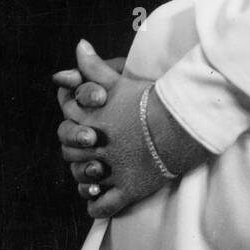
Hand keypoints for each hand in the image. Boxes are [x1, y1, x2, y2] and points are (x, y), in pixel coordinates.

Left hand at [56, 41, 208, 217]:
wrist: (184, 122)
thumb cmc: (152, 99)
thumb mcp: (120, 80)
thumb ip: (94, 66)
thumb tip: (79, 44)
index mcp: (92, 121)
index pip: (65, 126)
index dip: (71, 126)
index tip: (83, 128)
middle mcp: (97, 147)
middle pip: (71, 153)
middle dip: (75, 152)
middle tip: (88, 152)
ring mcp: (112, 170)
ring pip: (83, 180)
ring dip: (84, 179)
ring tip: (92, 176)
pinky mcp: (128, 189)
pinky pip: (102, 205)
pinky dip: (96, 205)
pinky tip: (99, 199)